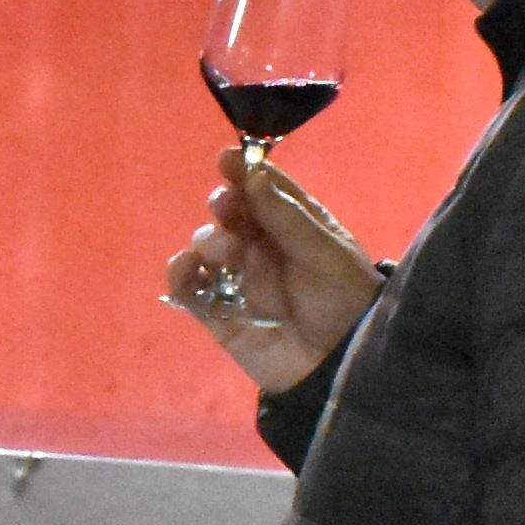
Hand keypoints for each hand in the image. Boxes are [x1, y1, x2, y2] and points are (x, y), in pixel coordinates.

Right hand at [164, 149, 383, 398]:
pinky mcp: (219, 312)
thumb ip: (286, 217)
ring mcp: (239, 278)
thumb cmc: (344, 302)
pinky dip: (181, 275)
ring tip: (226, 252)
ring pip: (208, 245)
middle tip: (226, 206)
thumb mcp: (325, 254)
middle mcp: (263, 246)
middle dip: (223, 203)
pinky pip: (189, 288)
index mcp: (295, 225)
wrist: (340, 365)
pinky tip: (186, 270)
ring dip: (209, 239)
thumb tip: (253, 174)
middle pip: (231, 212)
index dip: (244, 170)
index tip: (228, 159)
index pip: (264, 188)